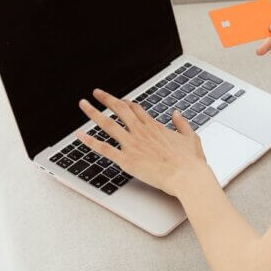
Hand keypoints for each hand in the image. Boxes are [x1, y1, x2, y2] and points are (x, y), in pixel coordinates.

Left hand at [75, 90, 208, 196]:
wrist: (187, 177)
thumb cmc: (190, 162)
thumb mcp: (191, 137)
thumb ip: (182, 123)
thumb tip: (176, 113)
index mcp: (154, 127)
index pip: (136, 109)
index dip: (125, 103)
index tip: (119, 100)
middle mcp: (140, 132)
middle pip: (119, 110)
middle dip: (105, 99)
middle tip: (96, 93)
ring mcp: (132, 145)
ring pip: (107, 124)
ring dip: (93, 113)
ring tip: (83, 104)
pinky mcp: (126, 160)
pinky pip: (104, 149)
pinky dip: (90, 142)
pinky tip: (79, 135)